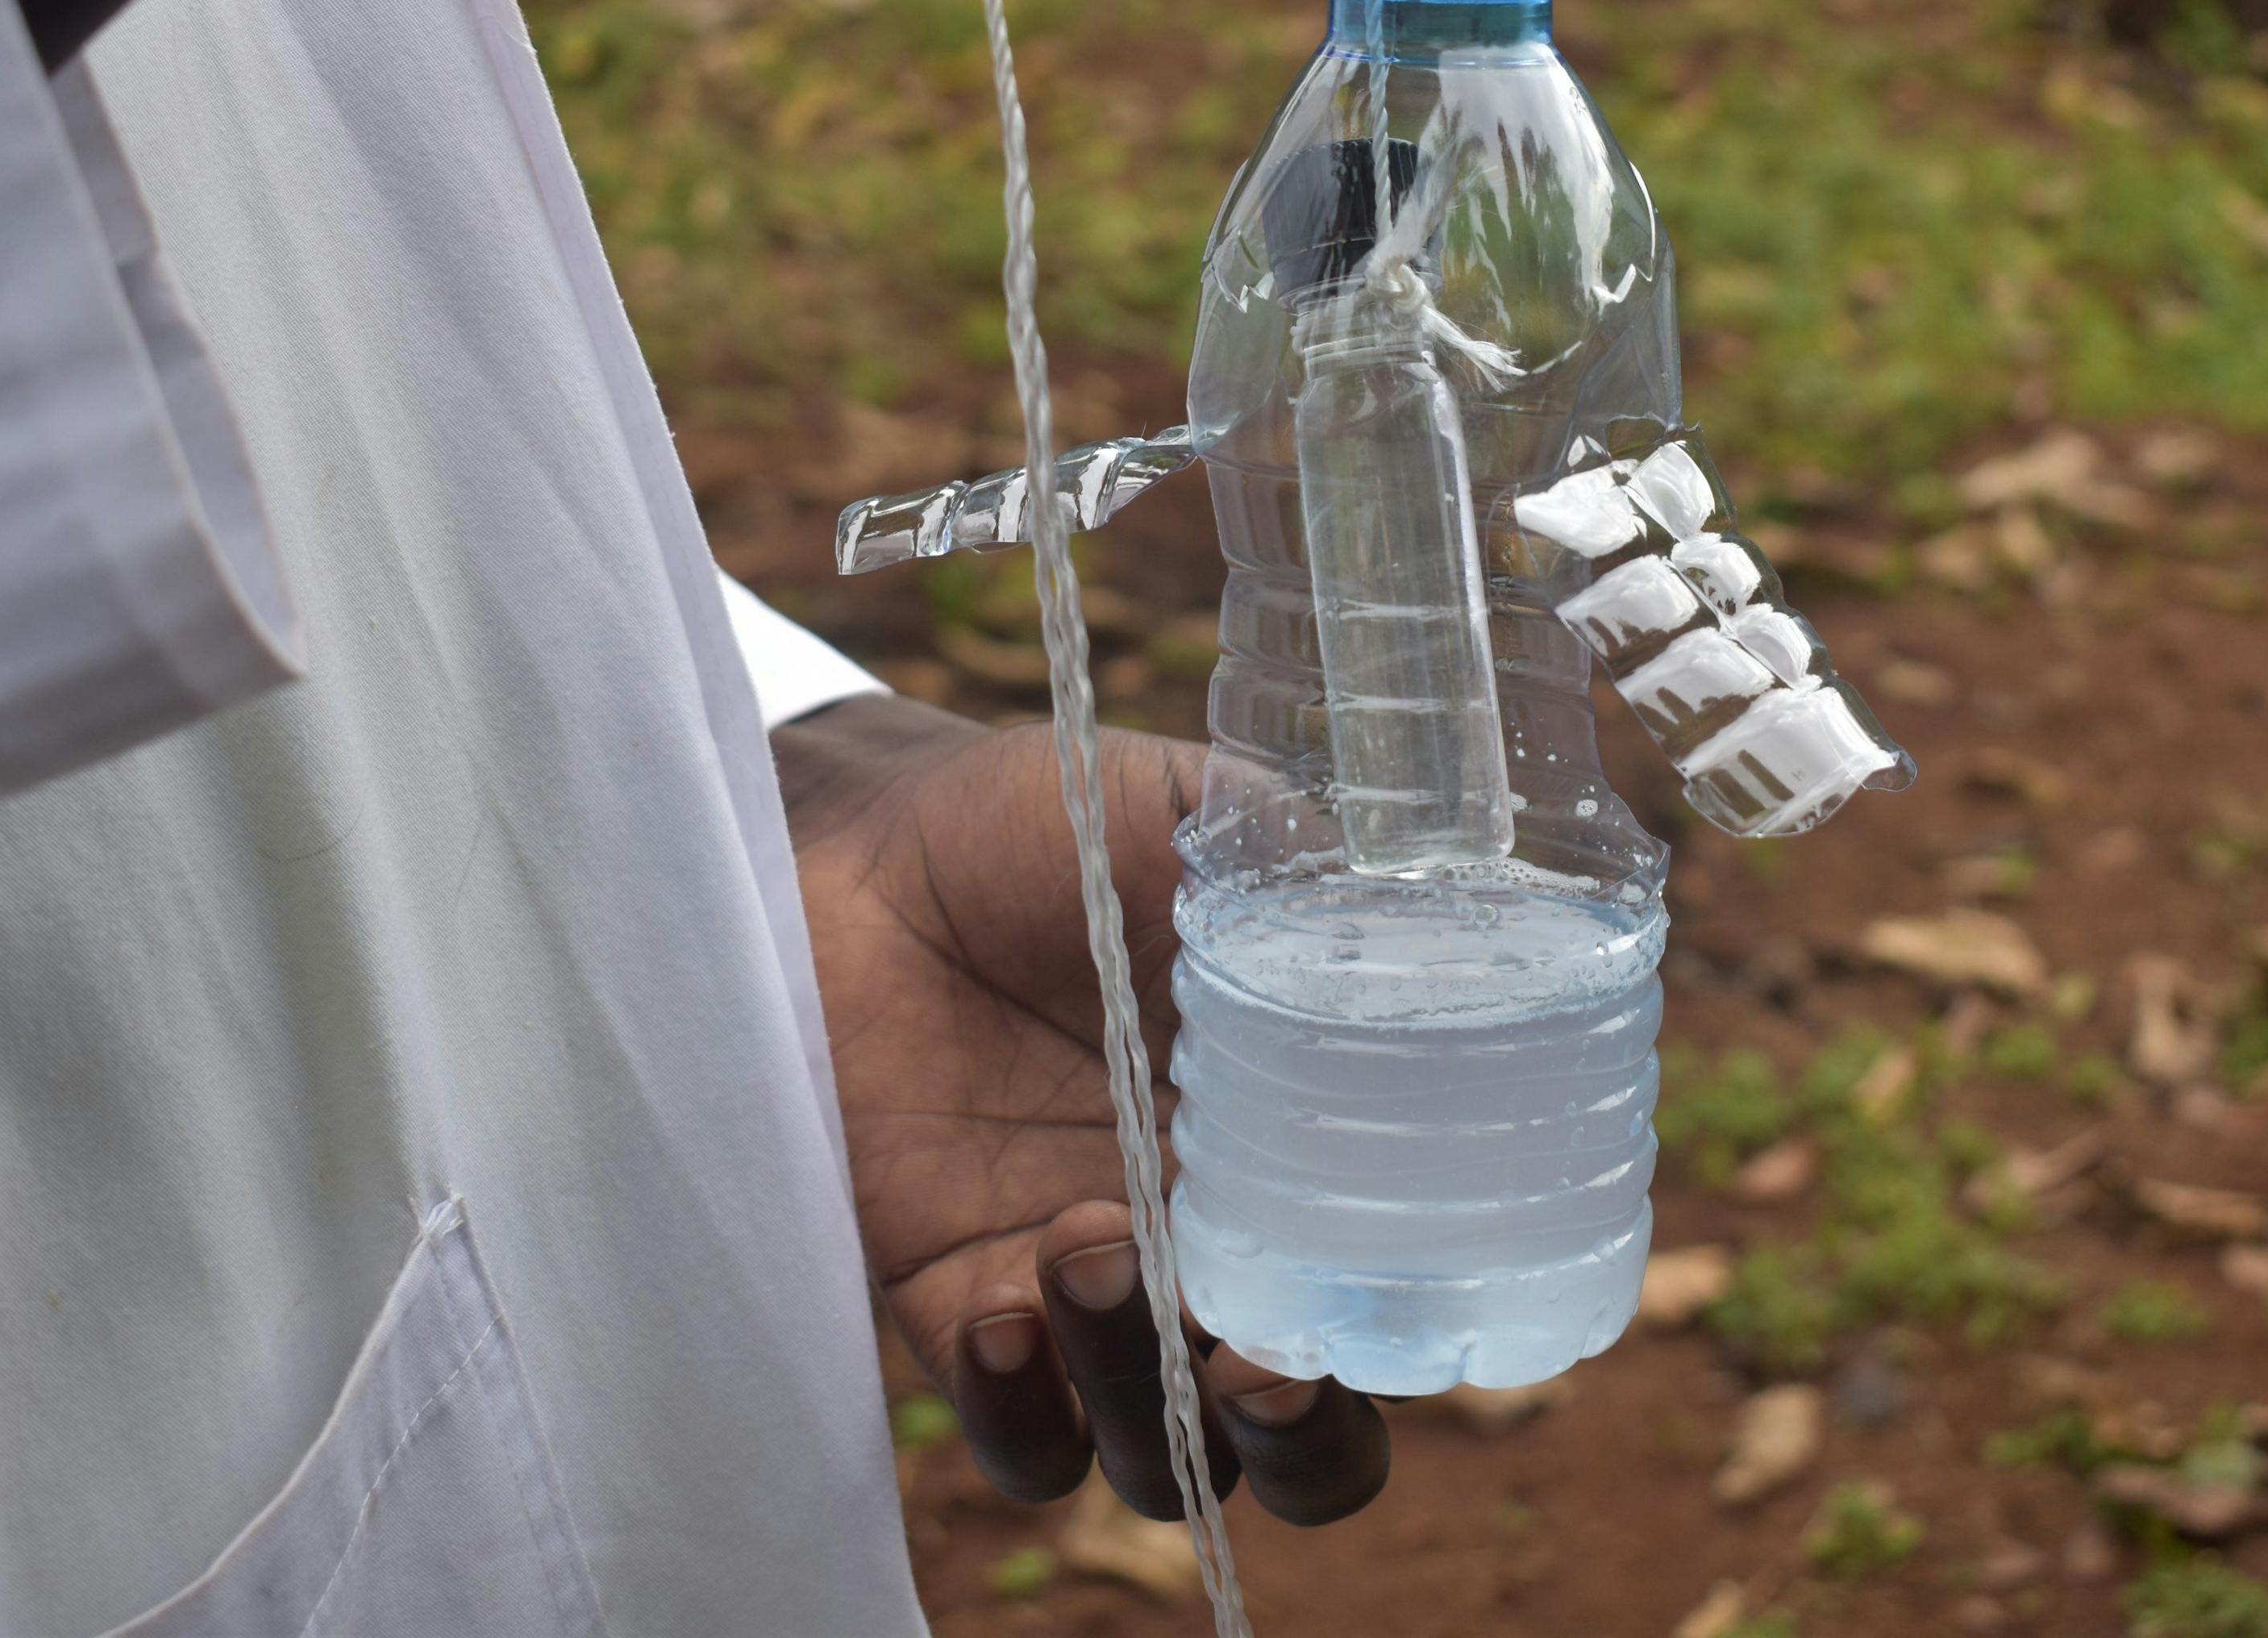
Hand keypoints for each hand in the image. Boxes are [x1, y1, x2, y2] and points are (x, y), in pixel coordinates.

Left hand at [776, 694, 1389, 1525]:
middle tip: (1255, 1367)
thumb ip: (1299, 860)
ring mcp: (1089, 1293)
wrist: (852, 852)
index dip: (1415, 1342)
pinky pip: (1023, 1441)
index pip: (1399, 1298)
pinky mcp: (964, 1311)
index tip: (1379, 1302)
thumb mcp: (1188, 815)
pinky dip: (1023, 1413)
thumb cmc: (1037, 825)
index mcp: (1298, 1144)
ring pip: (1162, 1454)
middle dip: (1304, 1440)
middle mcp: (1211, 1245)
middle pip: (1307, 1435)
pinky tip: (1000, 1317)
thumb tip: (1398, 900)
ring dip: (1144, 1393)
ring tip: (1084, 1244)